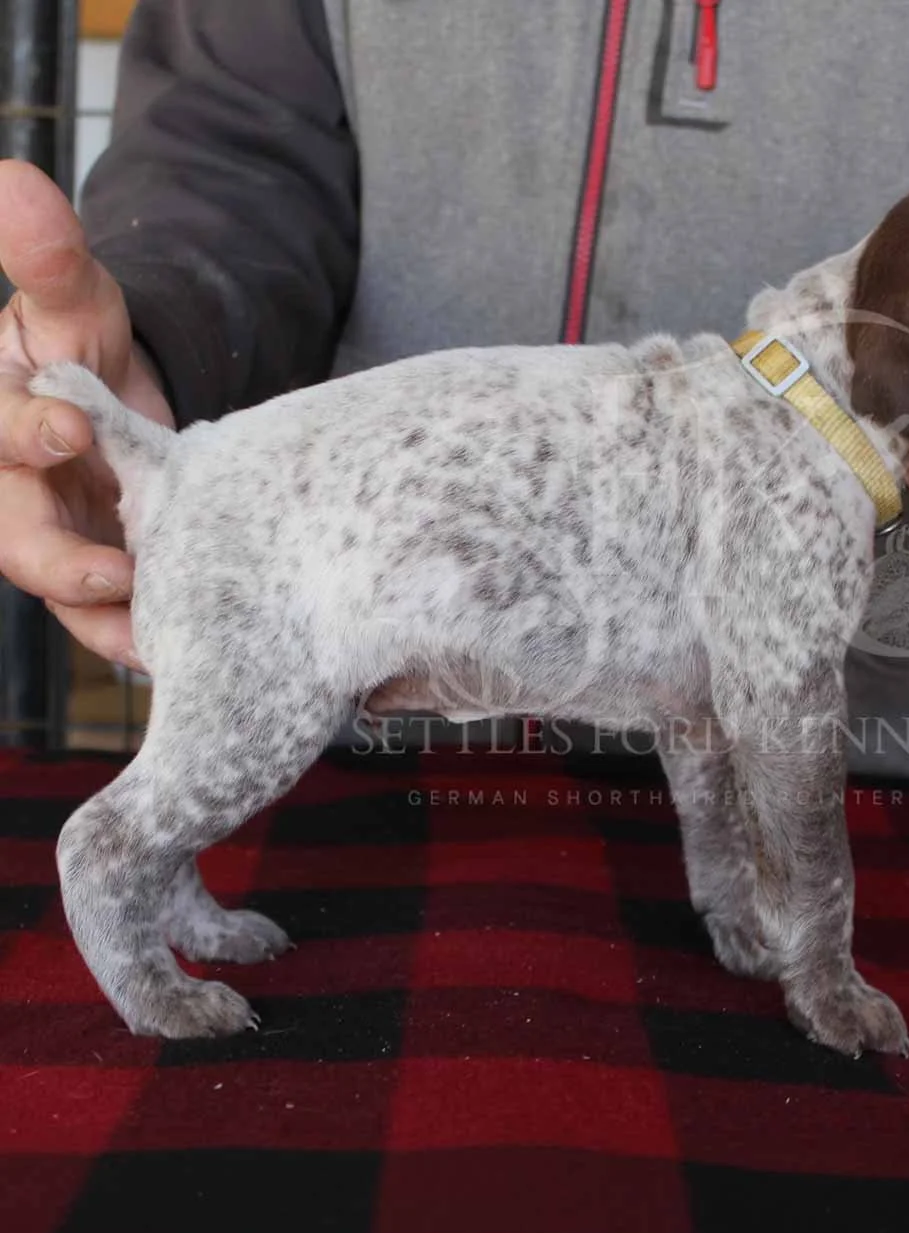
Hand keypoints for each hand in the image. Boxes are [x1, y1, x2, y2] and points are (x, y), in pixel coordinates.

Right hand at [0, 160, 172, 667]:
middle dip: (56, 555)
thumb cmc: (88, 348)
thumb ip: (51, 261)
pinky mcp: (90, 574)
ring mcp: (47, 536)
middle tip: (115, 569)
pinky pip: (98, 616)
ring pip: (54, 589)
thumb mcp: (80, 303)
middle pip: (10, 534)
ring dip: (99, 615)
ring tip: (147, 636)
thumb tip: (16, 180)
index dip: (22, 431)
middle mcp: (8, 487)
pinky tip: (166, 650)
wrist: (122, 405)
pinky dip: (128, 635)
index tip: (70, 426)